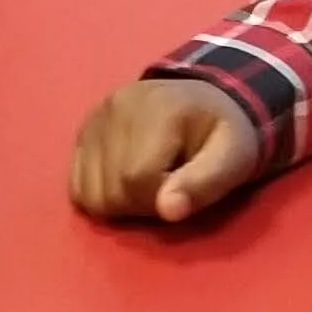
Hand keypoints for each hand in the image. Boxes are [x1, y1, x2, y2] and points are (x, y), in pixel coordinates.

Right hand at [70, 76, 259, 225]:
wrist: (207, 100)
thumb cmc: (225, 134)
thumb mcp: (234, 158)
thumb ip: (204, 184)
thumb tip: (167, 211)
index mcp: (157, 109)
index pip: (136, 180)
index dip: (160, 201)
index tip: (182, 191)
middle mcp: (116, 106)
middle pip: (110, 191)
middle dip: (141, 204)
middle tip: (169, 186)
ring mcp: (95, 117)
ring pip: (89, 193)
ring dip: (121, 202)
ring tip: (149, 181)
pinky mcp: (84, 129)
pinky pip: (77, 186)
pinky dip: (101, 194)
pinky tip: (126, 178)